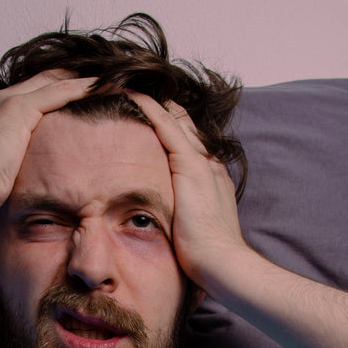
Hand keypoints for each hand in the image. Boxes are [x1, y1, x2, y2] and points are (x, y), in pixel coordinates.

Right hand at [0, 71, 97, 220]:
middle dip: (75, 78)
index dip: (58, 90)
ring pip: (56, 80)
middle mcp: (0, 99)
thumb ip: (9, 167)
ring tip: (112, 80)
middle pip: (46, 78)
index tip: (82, 94)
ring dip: (85, 80)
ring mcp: (9, 101)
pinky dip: (85, 88)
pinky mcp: (19, 108)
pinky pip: (61, 91)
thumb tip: (15, 184)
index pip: (33, 92)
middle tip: (104, 80)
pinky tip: (105, 88)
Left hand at [126, 90, 246, 288]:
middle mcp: (208, 162)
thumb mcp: (189, 231)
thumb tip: (163, 228)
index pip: (185, 140)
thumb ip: (179, 219)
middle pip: (182, 121)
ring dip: (150, 99)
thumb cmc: (204, 257)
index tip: (142, 114)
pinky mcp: (189, 164)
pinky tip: (128, 94)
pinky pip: (165, 124)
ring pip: (174, 116)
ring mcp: (201, 160)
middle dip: (159, 105)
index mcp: (209, 176)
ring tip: (124, 84)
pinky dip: (147, 106)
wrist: (223, 264)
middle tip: (130, 90)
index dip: (166, 124)